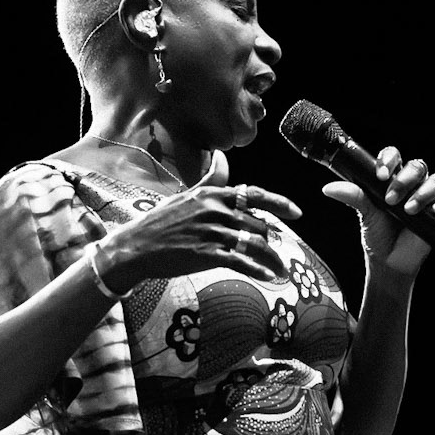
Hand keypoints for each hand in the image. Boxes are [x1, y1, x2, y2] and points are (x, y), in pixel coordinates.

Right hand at [99, 180, 301, 289]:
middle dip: (271, 240)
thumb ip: (210, 179)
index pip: (254, 195)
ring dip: (272, 259)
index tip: (297, 213)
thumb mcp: (187, 194)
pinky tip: (269, 277)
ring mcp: (211, 232)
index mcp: (212, 195)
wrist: (136, 246)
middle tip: (275, 252)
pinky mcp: (205, 255)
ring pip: (254, 244)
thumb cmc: (161, 221)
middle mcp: (215, 210)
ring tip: (280, 270)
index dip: (279, 203)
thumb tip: (222, 157)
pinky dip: (258, 270)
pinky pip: (240, 262)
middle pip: (258, 224)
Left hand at [321, 146, 434, 275]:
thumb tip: (328, 188)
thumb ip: (353, 197)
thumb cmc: (377, 234)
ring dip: (423, 193)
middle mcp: (413, 184)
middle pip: (417, 166)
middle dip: (405, 180)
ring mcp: (429, 198)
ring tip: (409, 210)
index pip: (394, 156)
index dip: (389, 160)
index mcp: (393, 177)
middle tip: (391, 200)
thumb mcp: (364, 214)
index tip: (381, 175)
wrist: (389, 262)